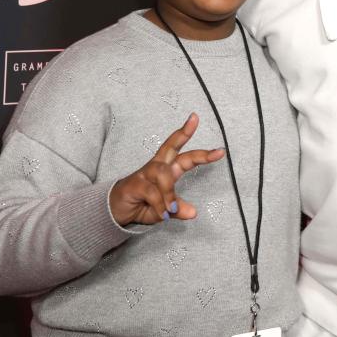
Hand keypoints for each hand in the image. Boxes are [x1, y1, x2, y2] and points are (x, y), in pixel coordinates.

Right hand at [109, 114, 223, 226]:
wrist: (115, 211)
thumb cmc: (142, 205)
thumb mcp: (164, 211)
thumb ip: (177, 210)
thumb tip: (193, 213)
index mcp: (167, 170)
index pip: (186, 156)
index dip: (203, 153)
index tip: (221, 150)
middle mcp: (157, 167)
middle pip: (171, 146)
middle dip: (184, 134)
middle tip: (196, 122)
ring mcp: (144, 174)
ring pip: (163, 174)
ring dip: (170, 193)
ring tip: (171, 210)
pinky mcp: (134, 184)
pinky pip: (152, 192)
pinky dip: (160, 205)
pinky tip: (162, 214)